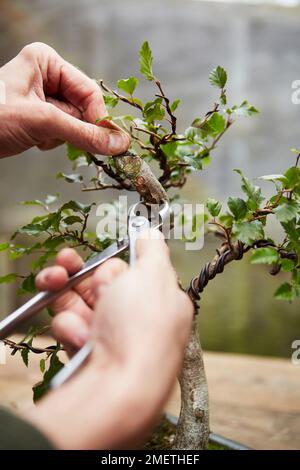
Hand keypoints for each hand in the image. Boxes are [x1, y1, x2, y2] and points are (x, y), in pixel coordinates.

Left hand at [0, 42, 129, 157]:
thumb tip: (119, 143)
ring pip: (74, 123)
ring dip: (60, 136)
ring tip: (37, 136)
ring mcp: (44, 97)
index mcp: (47, 62)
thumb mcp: (42, 122)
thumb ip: (84, 134)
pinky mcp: (40, 116)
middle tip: (59, 137)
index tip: (108, 142)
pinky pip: (62, 132)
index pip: (89, 92)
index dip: (98, 118)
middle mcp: (47, 76)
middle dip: (73, 128)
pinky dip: (52, 140)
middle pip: (83, 109)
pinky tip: (35, 140)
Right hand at [30, 230, 192, 448]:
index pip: (129, 271)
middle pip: (97, 282)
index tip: (98, 253)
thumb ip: (152, 249)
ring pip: (75, 300)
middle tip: (65, 266)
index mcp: (156, 298)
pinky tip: (81, 336)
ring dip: (62, 290)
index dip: (111, 262)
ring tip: (54, 284)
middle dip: (78, 271)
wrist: (119, 384)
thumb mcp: (154, 276)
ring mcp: (107, 334)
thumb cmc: (141, 328)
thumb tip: (150, 231)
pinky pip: (69, 325)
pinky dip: (70, 326)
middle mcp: (132, 316)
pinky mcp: (85, 350)